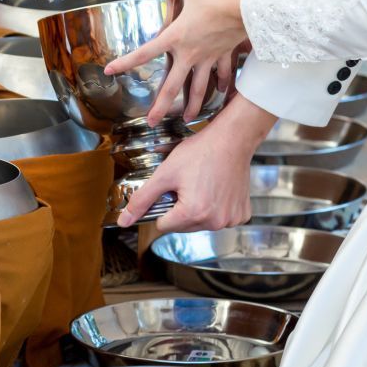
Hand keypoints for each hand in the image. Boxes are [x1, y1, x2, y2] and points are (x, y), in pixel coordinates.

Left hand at [106, 0, 247, 125]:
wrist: (246, 9)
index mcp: (175, 37)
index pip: (144, 53)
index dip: (125, 62)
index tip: (110, 70)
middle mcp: (190, 53)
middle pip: (172, 86)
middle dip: (161, 106)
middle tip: (152, 121)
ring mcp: (208, 58)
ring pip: (199, 89)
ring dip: (194, 106)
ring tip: (188, 119)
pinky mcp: (224, 55)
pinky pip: (223, 74)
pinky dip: (223, 84)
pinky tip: (222, 92)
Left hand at [116, 95, 276, 230]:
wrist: (232, 139)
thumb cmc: (201, 152)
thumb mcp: (165, 174)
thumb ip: (142, 199)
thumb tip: (124, 221)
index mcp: (193, 214)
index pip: (163, 225)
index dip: (163, 207)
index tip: (171, 190)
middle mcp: (215, 222)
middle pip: (183, 226)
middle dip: (180, 209)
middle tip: (187, 185)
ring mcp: (231, 220)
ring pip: (201, 224)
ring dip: (198, 210)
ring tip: (202, 185)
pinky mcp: (242, 214)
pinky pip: (220, 219)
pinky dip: (216, 208)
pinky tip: (217, 190)